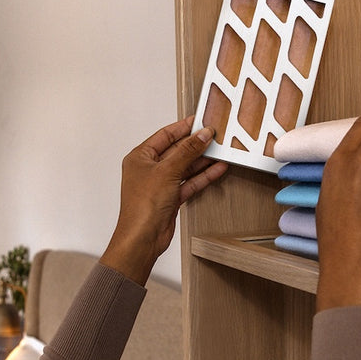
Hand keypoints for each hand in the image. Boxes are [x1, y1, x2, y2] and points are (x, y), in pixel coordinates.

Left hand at [101, 115, 227, 283]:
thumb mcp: (167, 171)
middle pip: (177, 150)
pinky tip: (217, 169)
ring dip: (202, 160)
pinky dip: (203, 176)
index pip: (164, 135)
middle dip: (196, 144)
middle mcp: (149, 169)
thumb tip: (202, 135)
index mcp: (140, 157)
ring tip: (220, 150)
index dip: (183, 128)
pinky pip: (190, 181)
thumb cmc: (142, 207)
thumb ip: (187, 151)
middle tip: (214, 136)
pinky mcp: (171, 197)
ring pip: (185, 166)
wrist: (143, 237)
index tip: (200, 121)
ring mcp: (161, 184)